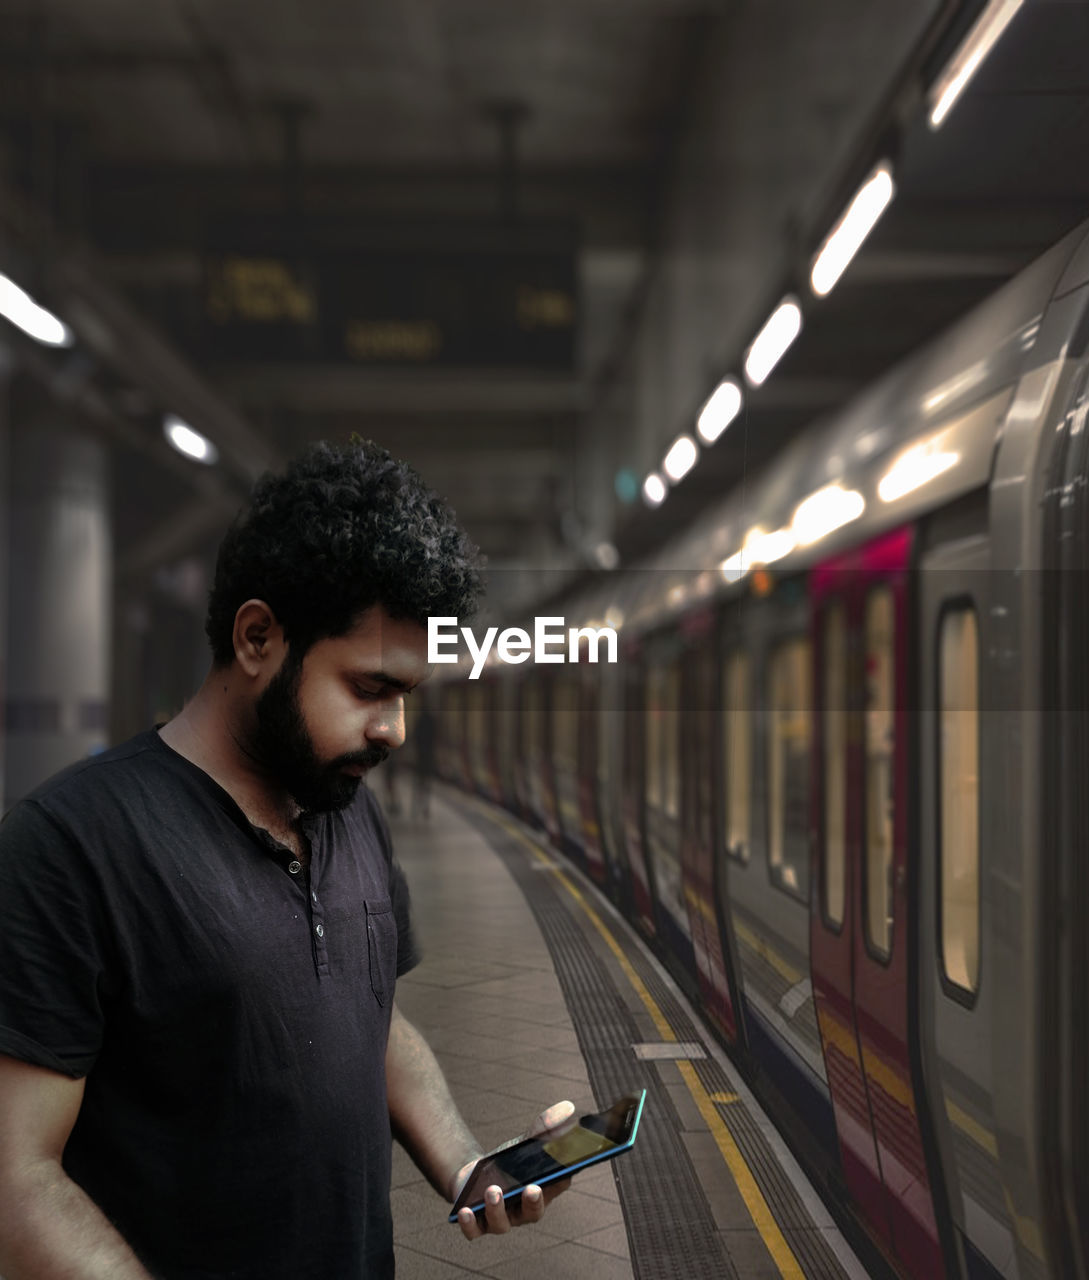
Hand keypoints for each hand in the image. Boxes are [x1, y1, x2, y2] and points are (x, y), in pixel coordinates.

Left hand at [453, 1099, 575, 1239]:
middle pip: (533, 1212)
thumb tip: (568, 1107)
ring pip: (502, 1223)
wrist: (472, 1176)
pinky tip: (465, 1211)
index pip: (557, 1186)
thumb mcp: (523, 1143)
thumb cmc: (506, 1164)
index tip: (563, 1171)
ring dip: (498, 1209)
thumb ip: (544, 1128)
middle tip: (532, 1189)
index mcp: (541, 1191)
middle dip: (533, 1203)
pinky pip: (474, 1231)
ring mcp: (500, 1220)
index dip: (560, 1180)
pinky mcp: (476, 1223)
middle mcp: (523, 1212)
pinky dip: (470, 1224)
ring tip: (493, 1191)